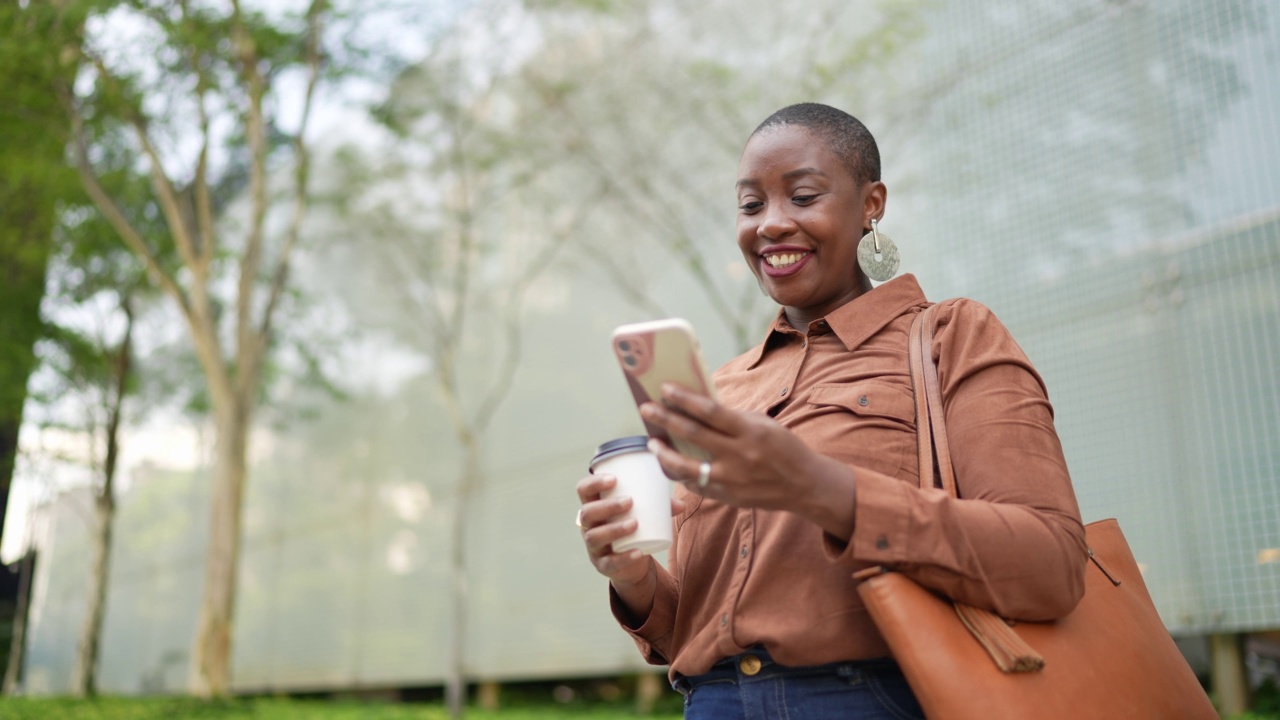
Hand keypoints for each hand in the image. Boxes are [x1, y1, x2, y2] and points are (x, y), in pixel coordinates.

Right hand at [575, 473, 686, 590]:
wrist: (630, 564)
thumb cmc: (633, 529)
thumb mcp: (642, 514)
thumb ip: (660, 507)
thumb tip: (682, 504)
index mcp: (594, 507)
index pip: (583, 490)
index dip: (594, 482)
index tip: (614, 479)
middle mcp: (588, 526)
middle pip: (587, 513)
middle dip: (607, 506)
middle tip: (630, 502)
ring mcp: (593, 547)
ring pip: (594, 536)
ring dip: (614, 529)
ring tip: (635, 523)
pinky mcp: (603, 565)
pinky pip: (609, 562)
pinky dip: (624, 557)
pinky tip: (638, 552)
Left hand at [640, 383, 855, 530]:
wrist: (805, 484)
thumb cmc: (782, 447)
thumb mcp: (762, 424)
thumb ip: (732, 418)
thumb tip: (696, 408)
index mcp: (750, 431)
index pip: (710, 411)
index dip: (684, 399)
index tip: (665, 389)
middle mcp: (739, 455)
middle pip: (693, 435)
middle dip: (666, 420)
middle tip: (646, 409)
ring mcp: (732, 480)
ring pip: (686, 467)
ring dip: (664, 454)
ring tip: (652, 442)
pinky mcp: (728, 497)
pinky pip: (697, 485)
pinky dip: (682, 474)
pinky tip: (671, 464)